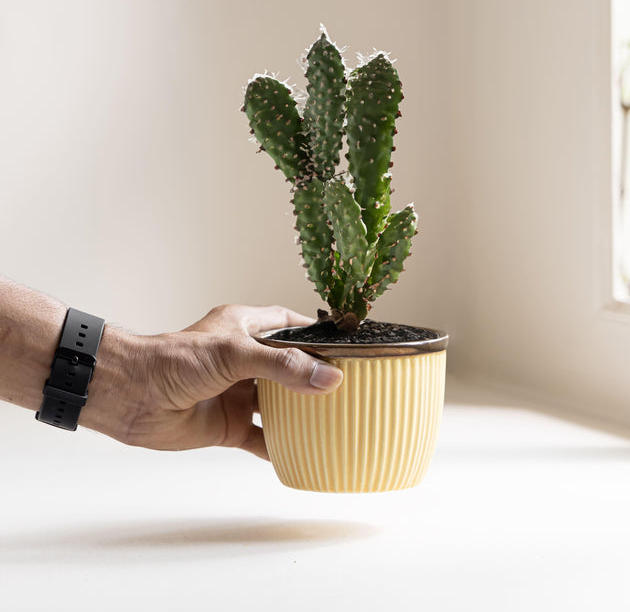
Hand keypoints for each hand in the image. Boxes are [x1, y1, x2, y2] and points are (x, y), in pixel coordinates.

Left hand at [93, 305, 342, 458]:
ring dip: (301, 412)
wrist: (130, 397)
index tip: (346, 347)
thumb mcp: (234, 353)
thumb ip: (282, 365)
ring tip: (334, 419)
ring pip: (278, 403)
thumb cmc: (173, 360)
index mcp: (245, 328)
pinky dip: (279, 446)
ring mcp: (236, 392)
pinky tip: (302, 453)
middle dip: (315, 377)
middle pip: (289, 367)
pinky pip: (260, 437)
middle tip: (348, 387)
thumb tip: (328, 378)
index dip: (316, 336)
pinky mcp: (227, 424)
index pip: (290, 326)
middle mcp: (243, 359)